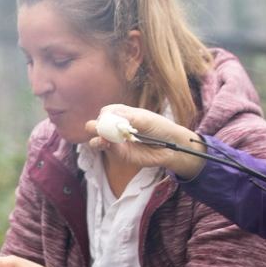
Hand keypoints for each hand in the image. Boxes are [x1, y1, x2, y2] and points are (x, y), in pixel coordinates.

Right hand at [84, 104, 204, 178]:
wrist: (170, 145)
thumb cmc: (159, 127)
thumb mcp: (145, 119)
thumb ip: (127, 117)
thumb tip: (108, 115)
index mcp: (121, 114)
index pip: (105, 112)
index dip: (105, 115)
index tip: (109, 118)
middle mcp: (114, 127)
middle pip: (95, 125)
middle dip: (95, 126)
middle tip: (102, 129)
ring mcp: (115, 141)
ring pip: (95, 139)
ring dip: (96, 138)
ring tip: (103, 140)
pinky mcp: (119, 153)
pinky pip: (106, 149)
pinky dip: (104, 146)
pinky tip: (108, 144)